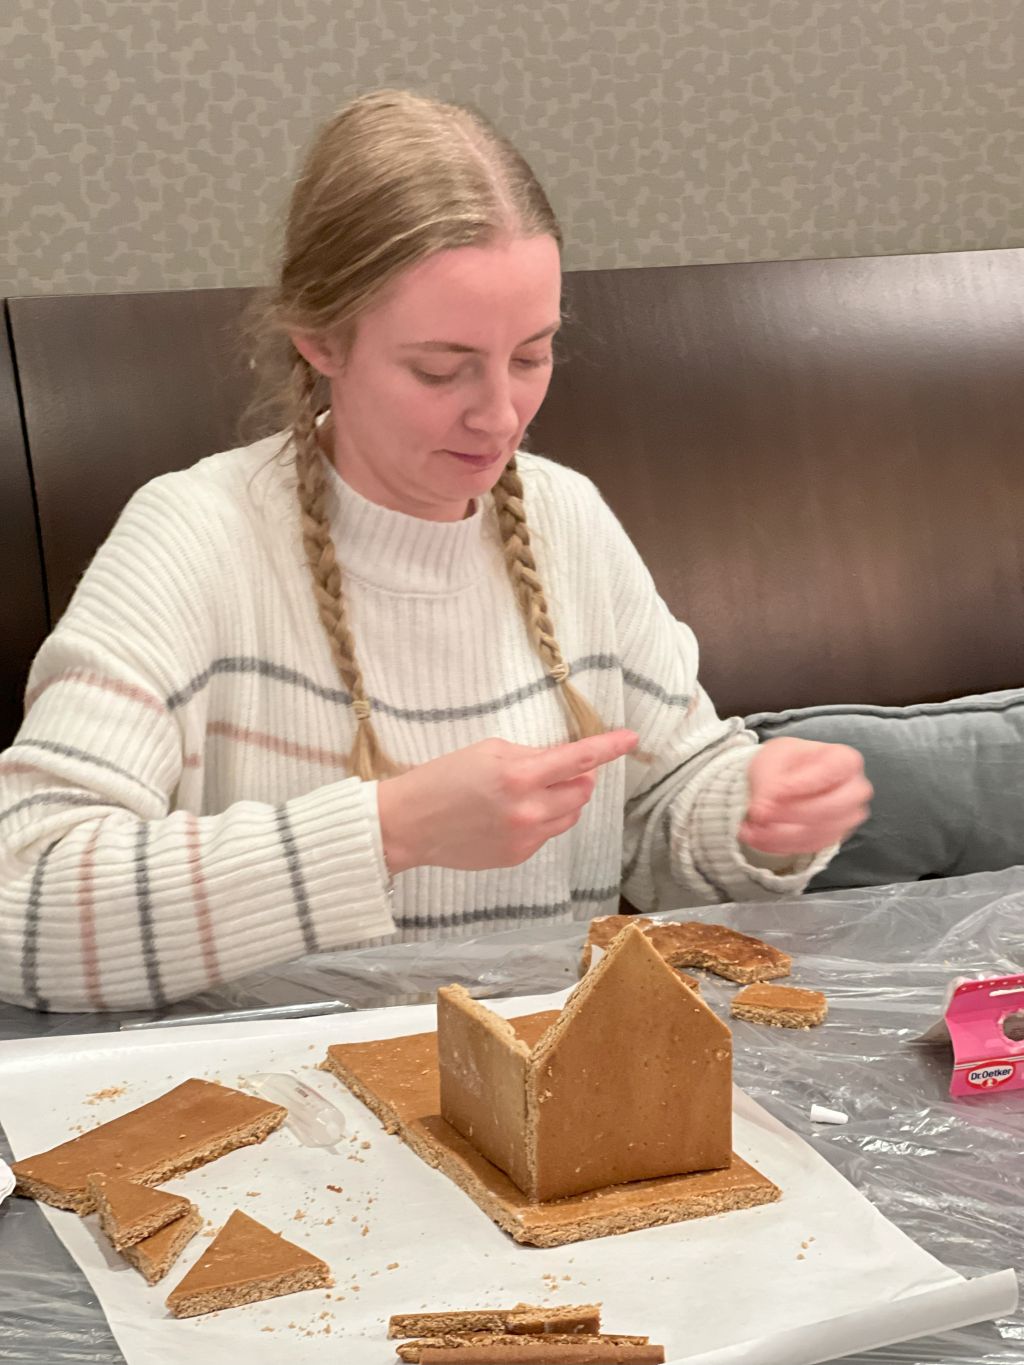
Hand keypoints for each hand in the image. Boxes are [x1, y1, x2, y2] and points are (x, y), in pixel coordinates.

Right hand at [377, 730, 638, 872]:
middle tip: (553, 769)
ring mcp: (525, 838)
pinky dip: (542, 820)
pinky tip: (512, 814)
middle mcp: (529, 810)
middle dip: (577, 777)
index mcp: (520, 776)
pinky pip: (548, 834)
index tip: (631, 739)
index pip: (579, 759)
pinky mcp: (518, 856)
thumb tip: (563, 763)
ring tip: (532, 792)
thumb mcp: (489, 751)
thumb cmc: (444, 778)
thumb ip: (531, 755)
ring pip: (571, 816)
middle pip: (582, 792)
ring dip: (563, 800)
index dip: (609, 747)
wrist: (410, 824)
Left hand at [739, 737, 871, 855]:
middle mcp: (854, 789)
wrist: (782, 780)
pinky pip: (810, 846)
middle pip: (831, 808)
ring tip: (752, 828)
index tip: (775, 793)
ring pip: (819, 832)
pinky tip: (758, 838)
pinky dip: (781, 845)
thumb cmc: (784, 764)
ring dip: (781, 834)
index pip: (831, 773)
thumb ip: (769, 783)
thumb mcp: (770, 761)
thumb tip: (763, 810)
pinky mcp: (833, 837)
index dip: (802, 784)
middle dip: (792, 814)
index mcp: (844, 760)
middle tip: (761, 813)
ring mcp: (847, 817)